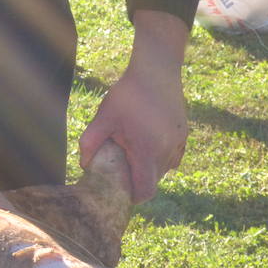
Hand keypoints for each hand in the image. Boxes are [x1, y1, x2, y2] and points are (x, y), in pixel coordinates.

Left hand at [79, 10, 188, 201]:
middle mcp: (166, 152)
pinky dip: (160, 157)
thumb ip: (91, 142)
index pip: (145, 191)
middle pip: (154, 181)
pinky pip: (172, 157)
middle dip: (138, 180)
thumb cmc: (127, 95)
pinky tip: (146, 140)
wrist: (156, 71)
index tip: (121, 190)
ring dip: (149, 167)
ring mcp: (178, 144)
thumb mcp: (104, 117)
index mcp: (147, 151)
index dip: (133, 196)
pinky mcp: (184, 136)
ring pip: (164, 170)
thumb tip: (83, 165)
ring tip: (133, 149)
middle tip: (121, 166)